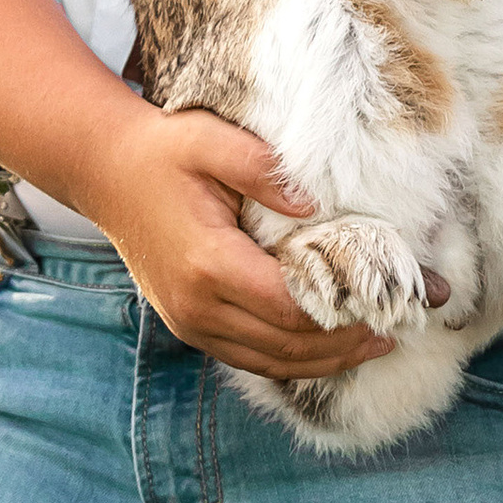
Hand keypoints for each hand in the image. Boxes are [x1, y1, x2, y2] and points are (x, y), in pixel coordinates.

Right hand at [73, 101, 399, 381]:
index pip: (291, 306)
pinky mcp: (190, 327)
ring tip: (376, 344)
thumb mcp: (210, 140)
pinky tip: (330, 349)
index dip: (344, 313)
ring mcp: (190, 323)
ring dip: (326, 360)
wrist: (106, 174)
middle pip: (288, 345)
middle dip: (347, 342)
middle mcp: (197, 305)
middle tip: (397, 330)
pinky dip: (294, 360)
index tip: (389, 304)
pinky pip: (250, 358)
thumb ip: (262, 169)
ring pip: (271, 362)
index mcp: (208, 262)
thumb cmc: (163, 153)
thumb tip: (313, 206)